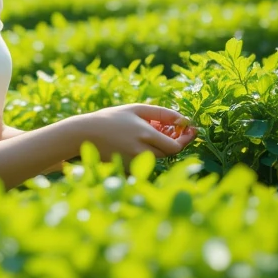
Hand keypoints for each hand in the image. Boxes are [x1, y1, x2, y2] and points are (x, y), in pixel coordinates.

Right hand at [78, 103, 197, 170]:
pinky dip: (148, 151)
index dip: (186, 141)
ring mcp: (134, 162)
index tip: (192, 131)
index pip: (175, 146)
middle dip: (173, 141)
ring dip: (160, 145)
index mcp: (145, 135)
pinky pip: (145, 161)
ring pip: (157, 157)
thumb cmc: (111, 118)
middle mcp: (141, 151)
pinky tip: (139, 139)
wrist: (84, 134)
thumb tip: (182, 119)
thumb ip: (161, 113)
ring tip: (151, 130)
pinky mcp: (128, 168)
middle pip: (168, 152)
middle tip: (173, 128)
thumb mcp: (136, 109)